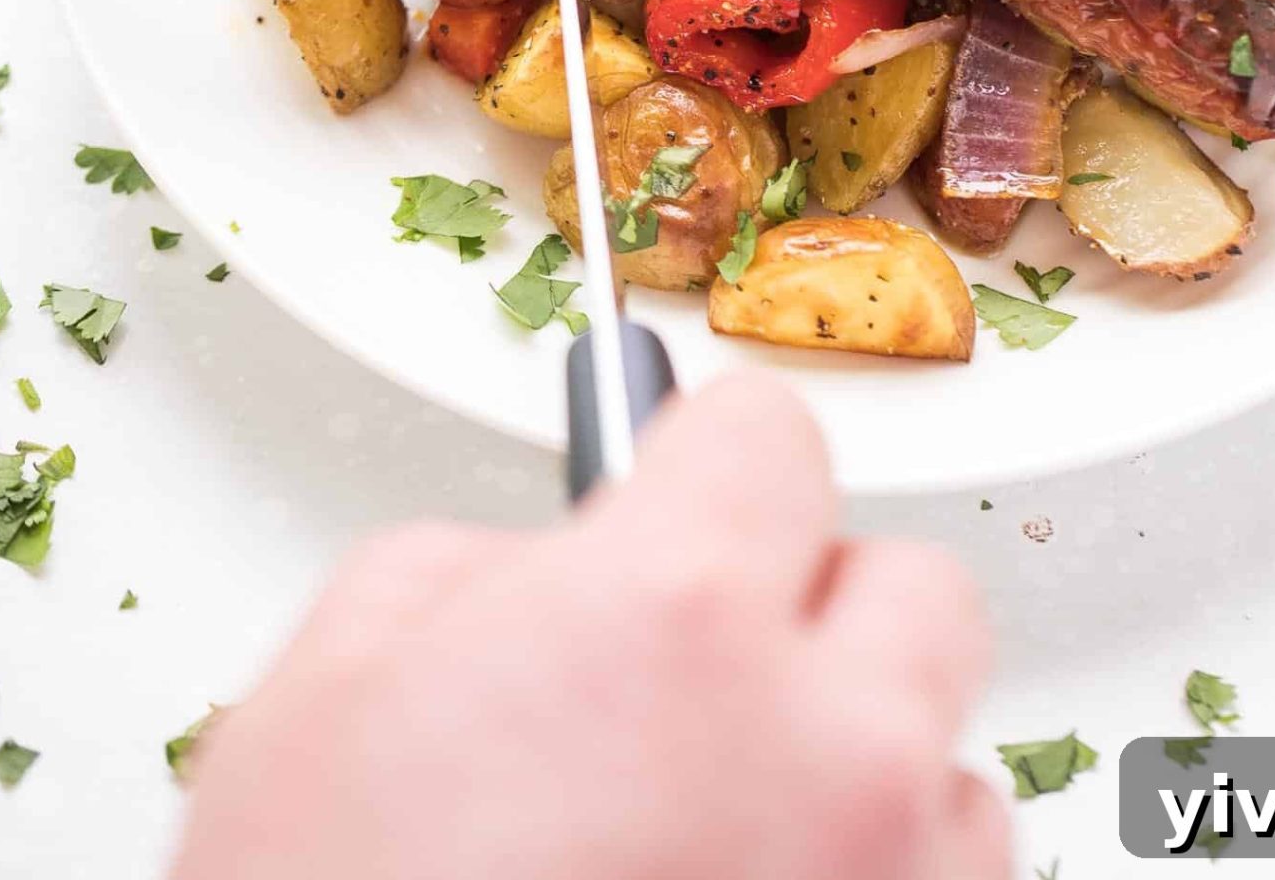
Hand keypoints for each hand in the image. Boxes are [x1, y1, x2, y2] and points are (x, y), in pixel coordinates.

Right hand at [170, 375, 1007, 879]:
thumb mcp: (329, 694)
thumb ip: (479, 575)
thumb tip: (555, 565)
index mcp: (678, 617)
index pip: (771, 435)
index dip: (703, 467)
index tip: (683, 496)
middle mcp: (825, 747)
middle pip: (912, 589)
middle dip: (814, 614)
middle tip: (708, 679)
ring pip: (946, 762)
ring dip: (857, 777)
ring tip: (715, 843)